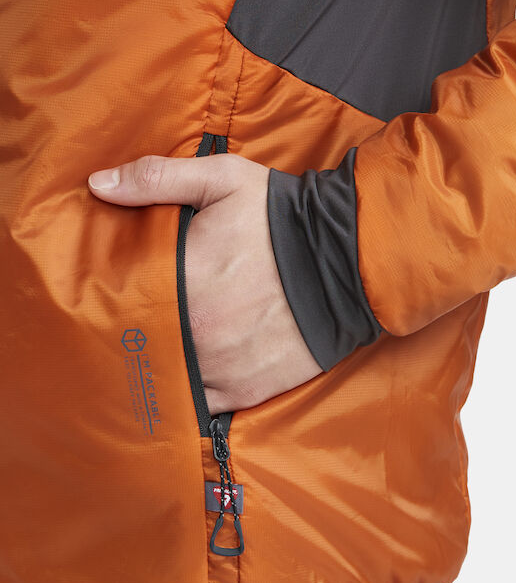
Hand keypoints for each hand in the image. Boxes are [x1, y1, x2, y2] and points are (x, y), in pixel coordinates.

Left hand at [87, 151, 321, 414]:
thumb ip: (157, 179)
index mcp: (181, 280)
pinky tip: (186, 371)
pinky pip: (199, 403)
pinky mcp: (245, 391)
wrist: (350, 257)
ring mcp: (220, 367)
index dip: (112, 297)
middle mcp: (196, 332)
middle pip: (139, 342)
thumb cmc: (280, 216)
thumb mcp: (223, 178)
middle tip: (134, 317)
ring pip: (164, 378)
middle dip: (133, 331)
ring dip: (158, 365)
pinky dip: (189, 391)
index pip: (120, 300)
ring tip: (157, 346)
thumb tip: (99, 184)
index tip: (108, 291)